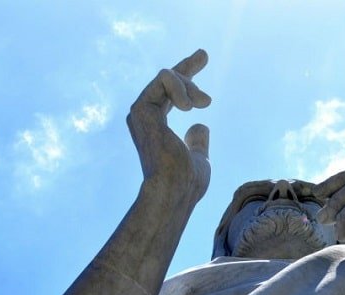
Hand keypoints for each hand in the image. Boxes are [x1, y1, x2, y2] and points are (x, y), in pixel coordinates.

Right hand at [127, 49, 211, 199]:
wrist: (174, 190)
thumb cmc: (186, 182)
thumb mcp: (199, 158)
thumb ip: (197, 143)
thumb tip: (200, 126)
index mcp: (156, 127)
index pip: (170, 95)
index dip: (186, 79)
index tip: (201, 60)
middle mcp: (144, 117)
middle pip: (165, 81)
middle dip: (187, 67)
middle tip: (204, 54)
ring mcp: (141, 111)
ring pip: (166, 77)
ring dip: (190, 86)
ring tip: (204, 103)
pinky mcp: (141, 108)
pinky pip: (163, 79)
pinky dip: (181, 87)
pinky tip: (189, 106)